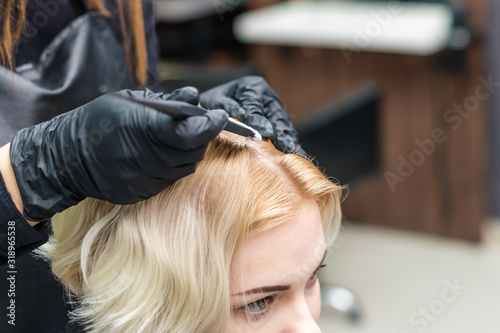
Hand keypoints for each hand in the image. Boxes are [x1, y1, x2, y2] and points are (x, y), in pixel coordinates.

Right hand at [9, 88, 227, 221]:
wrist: (67, 157)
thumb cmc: (98, 121)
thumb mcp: (129, 101)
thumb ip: (166, 102)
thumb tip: (195, 98)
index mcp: (143, 128)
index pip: (191, 132)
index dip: (211, 125)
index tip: (221, 116)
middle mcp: (146, 157)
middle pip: (193, 152)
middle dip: (202, 138)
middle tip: (199, 126)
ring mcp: (143, 179)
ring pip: (185, 168)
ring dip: (189, 154)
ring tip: (177, 141)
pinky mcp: (140, 193)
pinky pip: (169, 181)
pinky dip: (173, 168)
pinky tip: (161, 157)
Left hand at [200, 76, 304, 155]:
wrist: (212, 104)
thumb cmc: (213, 102)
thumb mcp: (218, 101)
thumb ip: (228, 106)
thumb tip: (240, 113)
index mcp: (253, 87)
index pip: (256, 106)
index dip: (261, 121)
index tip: (266, 134)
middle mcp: (266, 96)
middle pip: (276, 115)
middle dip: (282, 132)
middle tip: (287, 147)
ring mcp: (272, 108)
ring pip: (282, 123)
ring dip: (288, 138)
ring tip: (294, 151)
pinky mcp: (275, 119)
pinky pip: (283, 130)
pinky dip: (288, 140)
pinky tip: (293, 151)